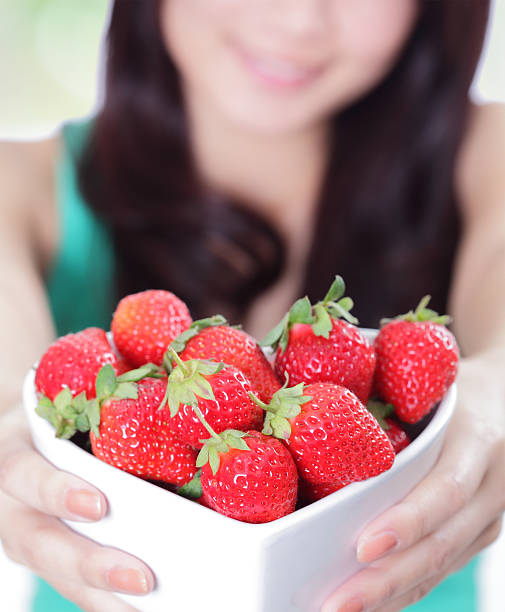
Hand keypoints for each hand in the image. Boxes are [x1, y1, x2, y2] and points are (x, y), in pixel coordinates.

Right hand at [0, 407, 154, 611]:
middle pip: (39, 543)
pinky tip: (140, 608)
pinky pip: (69, 585)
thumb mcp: (64, 406)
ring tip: (151, 605)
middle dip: (90, 565)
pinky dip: (105, 602)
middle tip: (143, 579)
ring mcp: (25, 535)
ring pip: (55, 574)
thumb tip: (175, 409)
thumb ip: (100, 414)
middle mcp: (11, 504)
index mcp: (14, 456)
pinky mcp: (43, 557)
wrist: (22, 433)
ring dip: (104, 596)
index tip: (98, 507)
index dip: (56, 493)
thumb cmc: (55, 417)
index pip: (23, 476)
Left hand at [321, 355, 504, 611]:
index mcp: (478, 441)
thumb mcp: (430, 388)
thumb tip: (310, 420)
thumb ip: (390, 412)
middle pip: (442, 545)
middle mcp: (494, 485)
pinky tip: (372, 604)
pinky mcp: (481, 532)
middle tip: (336, 604)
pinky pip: (444, 568)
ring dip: (392, 595)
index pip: (446, 492)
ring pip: (443, 566)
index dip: (407, 522)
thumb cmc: (452, 388)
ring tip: (341, 610)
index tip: (362, 547)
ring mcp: (491, 515)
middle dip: (387, 579)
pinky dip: (406, 589)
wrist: (504, 398)